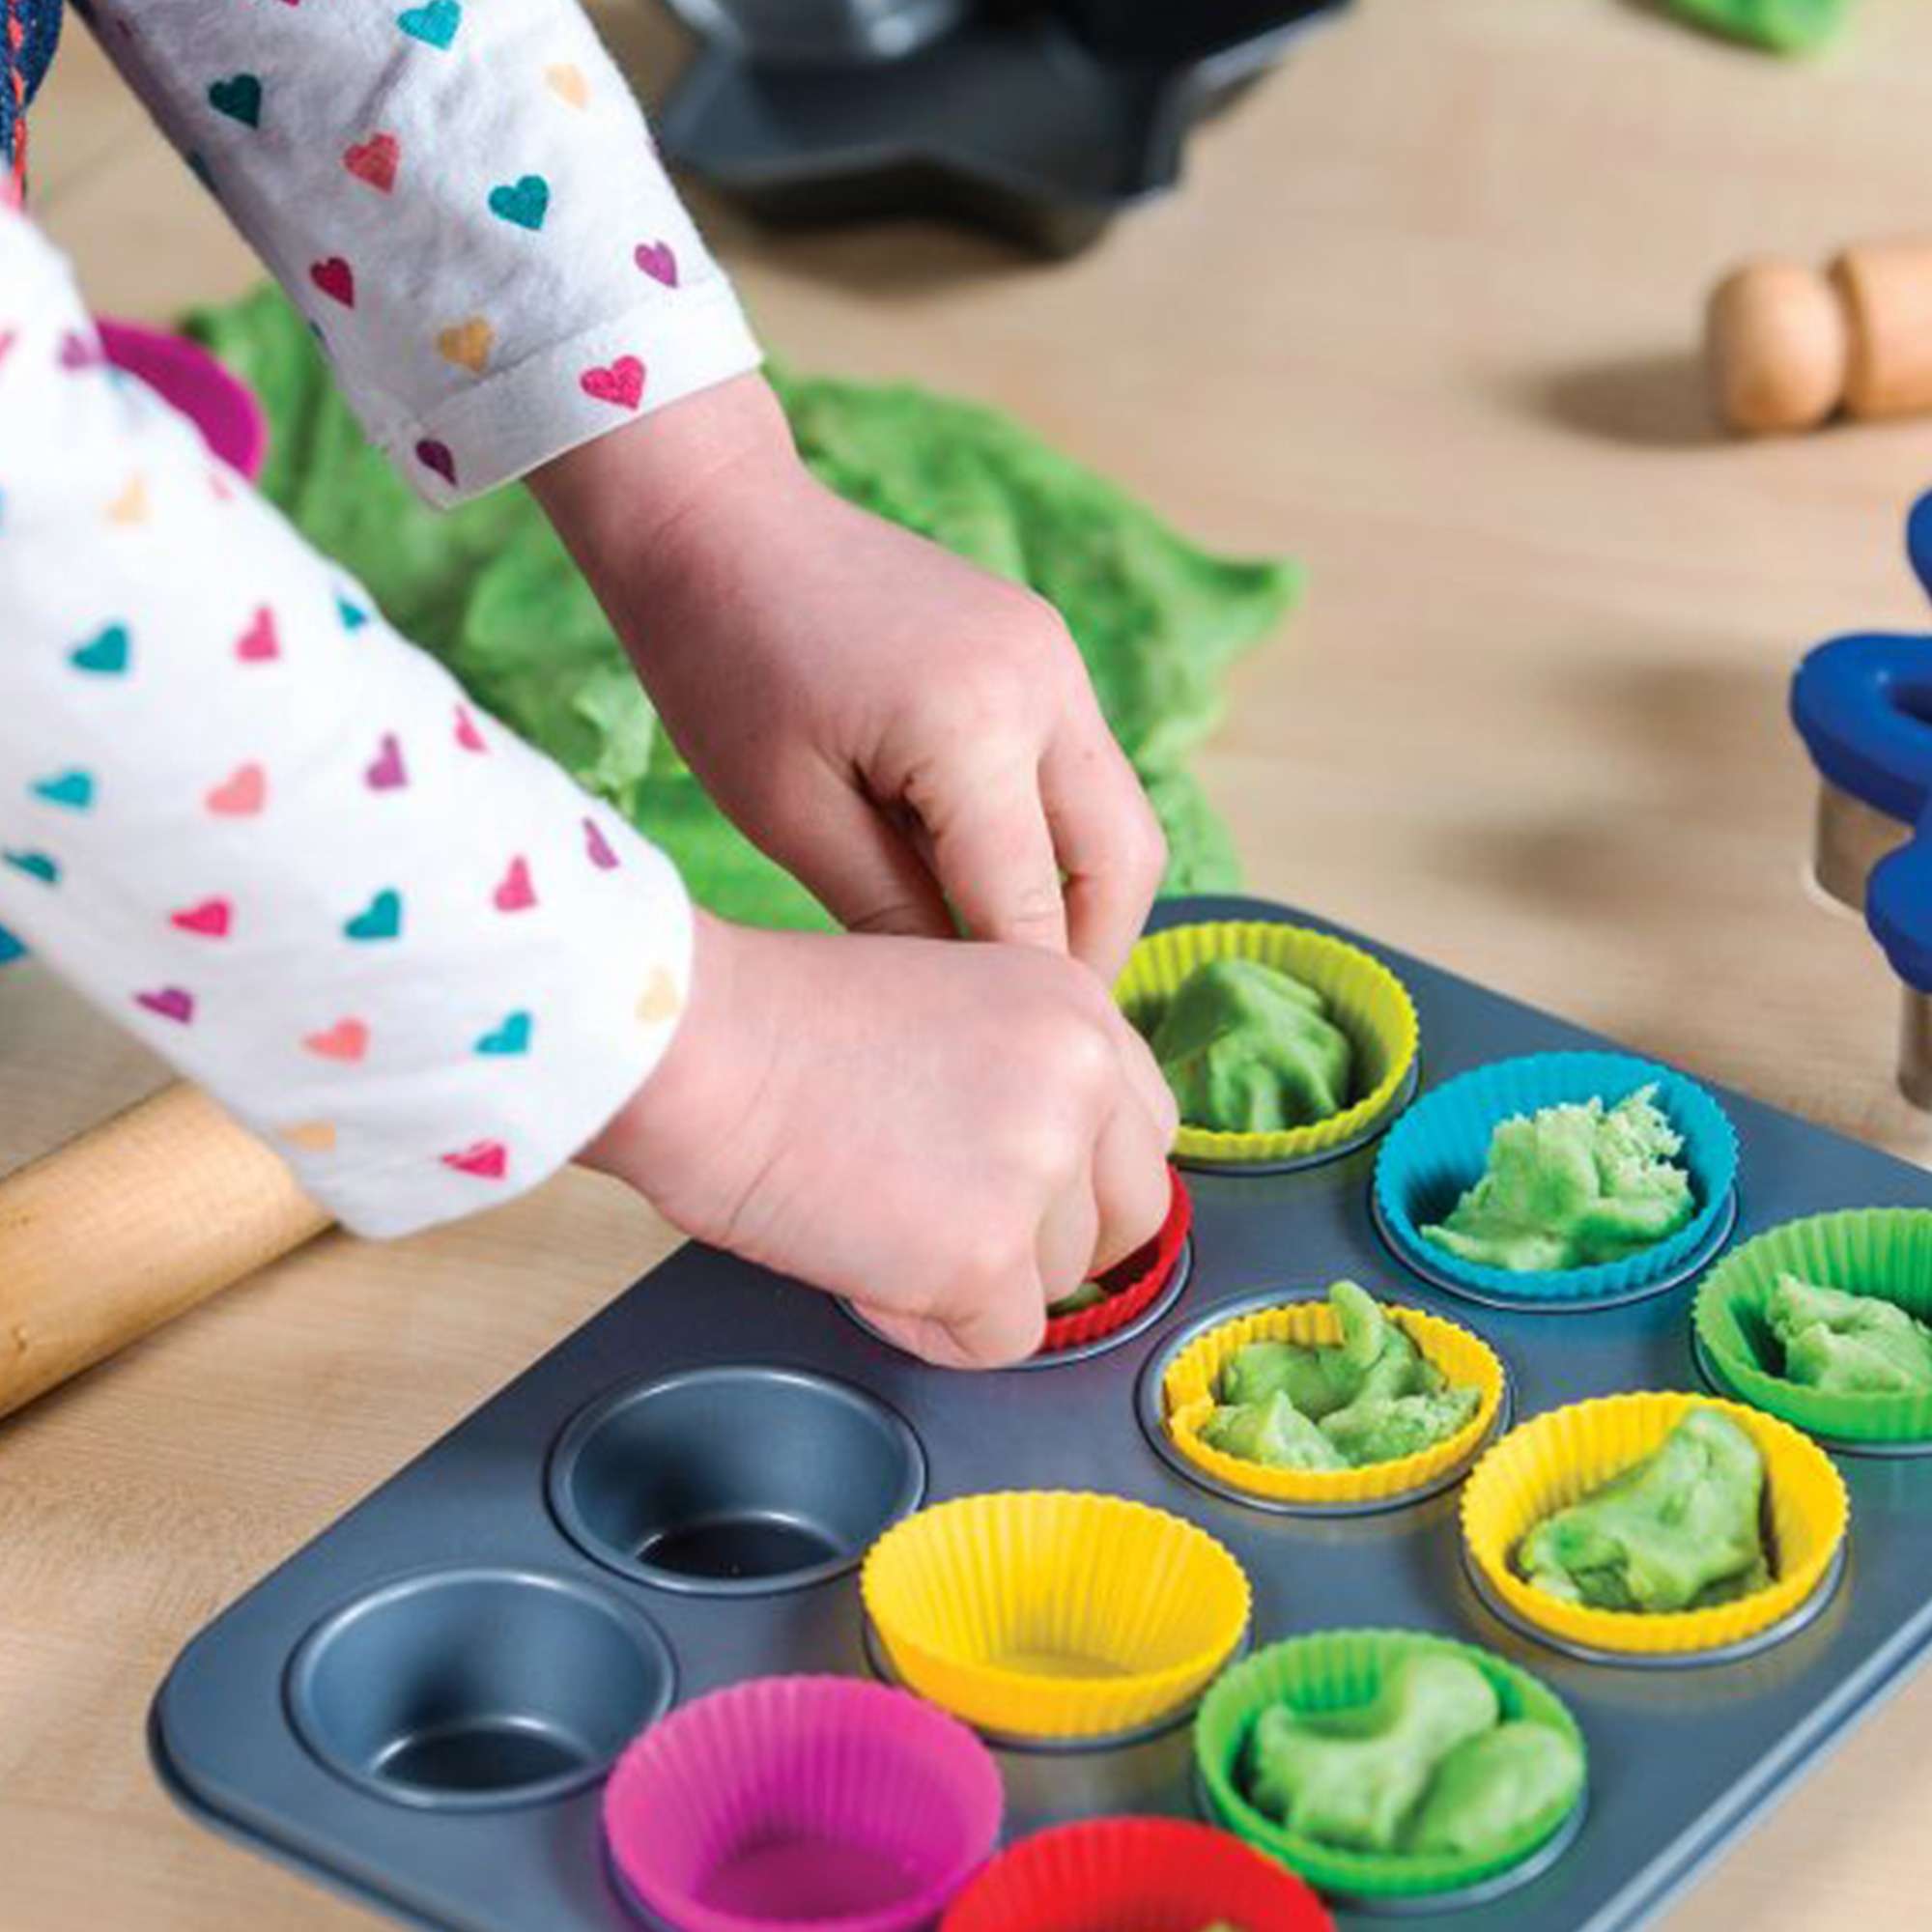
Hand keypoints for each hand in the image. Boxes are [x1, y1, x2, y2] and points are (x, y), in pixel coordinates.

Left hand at [532, 375, 1166, 985]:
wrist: (716, 518)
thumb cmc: (720, 663)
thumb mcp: (787, 812)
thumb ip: (888, 910)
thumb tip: (960, 999)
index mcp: (973, 725)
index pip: (1030, 907)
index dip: (1016, 996)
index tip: (993, 1073)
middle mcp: (1044, 683)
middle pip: (1122, 864)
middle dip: (1088, 958)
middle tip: (1025, 1029)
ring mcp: (1054, 658)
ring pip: (1118, 819)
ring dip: (1082, 902)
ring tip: (1006, 968)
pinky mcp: (1042, 649)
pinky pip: (1081, 770)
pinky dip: (1056, 841)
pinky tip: (988, 884)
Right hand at [581, 913, 1178, 1367]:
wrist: (695, 1046)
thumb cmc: (780, 1027)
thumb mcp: (948, 1006)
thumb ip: (1025, 1077)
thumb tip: (1054, 1184)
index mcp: (1077, 1007)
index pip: (1143, 1131)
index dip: (1078, 1178)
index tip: (1012, 1191)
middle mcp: (1082, 1079)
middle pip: (1128, 1217)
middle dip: (1044, 1241)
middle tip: (946, 1224)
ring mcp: (1041, 1166)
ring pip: (1059, 1284)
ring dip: (976, 1280)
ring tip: (876, 1222)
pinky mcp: (985, 1251)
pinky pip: (996, 1341)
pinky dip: (929, 1326)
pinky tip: (863, 1267)